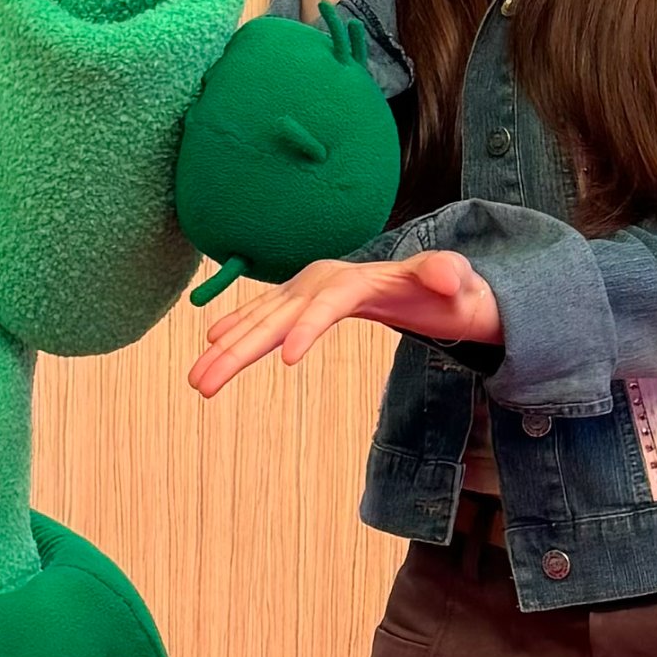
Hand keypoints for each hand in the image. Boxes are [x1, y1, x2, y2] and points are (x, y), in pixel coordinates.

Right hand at [189, 247, 501, 398]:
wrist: (438, 282)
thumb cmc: (449, 289)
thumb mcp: (460, 283)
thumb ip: (451, 275)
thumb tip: (450, 276)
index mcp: (356, 280)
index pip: (326, 305)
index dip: (307, 328)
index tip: (288, 358)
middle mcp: (323, 281)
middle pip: (277, 316)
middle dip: (241, 349)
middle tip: (206, 381)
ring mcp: (308, 290)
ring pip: (261, 320)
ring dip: (227, 350)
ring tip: (196, 379)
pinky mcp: (302, 301)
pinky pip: (263, 317)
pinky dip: (238, 329)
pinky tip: (213, 343)